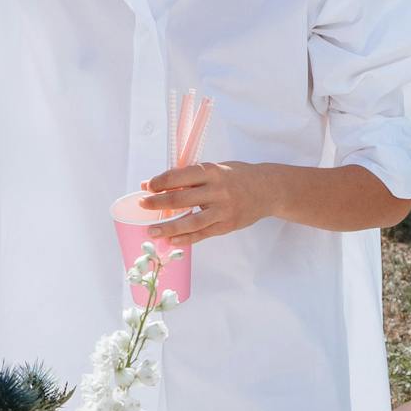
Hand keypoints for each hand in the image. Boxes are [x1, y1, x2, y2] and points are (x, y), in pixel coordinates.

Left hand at [141, 158, 273, 243]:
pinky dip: (185, 238)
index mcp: (212, 172)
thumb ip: (189, 177)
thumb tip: (157, 184)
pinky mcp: (227, 225)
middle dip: (158, 203)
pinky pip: (202, 234)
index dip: (160, 182)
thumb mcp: (216, 169)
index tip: (146, 187)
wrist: (268, 189)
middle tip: (142, 206)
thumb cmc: (237, 176)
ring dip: (168, 227)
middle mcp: (217, 191)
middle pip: (181, 199)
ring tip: (151, 231)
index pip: (180, 177)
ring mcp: (223, 210)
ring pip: (190, 221)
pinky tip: (171, 240)